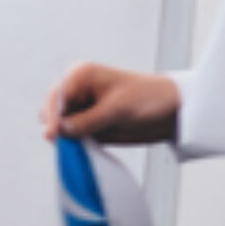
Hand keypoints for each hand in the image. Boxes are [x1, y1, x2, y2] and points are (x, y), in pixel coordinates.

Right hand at [44, 63, 182, 145]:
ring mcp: (82, 108)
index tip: (53, 137)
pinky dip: (76, 145)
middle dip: (58, 129)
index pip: (55, 98)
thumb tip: (59, 132)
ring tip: (81, 148)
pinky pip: (73, 137)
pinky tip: (85, 149)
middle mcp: (77, 90)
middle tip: (68, 145)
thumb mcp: (117, 110)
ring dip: (67, 139)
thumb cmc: (148, 100)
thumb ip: (86, 121)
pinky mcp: (88, 124)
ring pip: (61, 128)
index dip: (52, 117)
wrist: (172, 110)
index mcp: (80, 76)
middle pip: (52, 113)